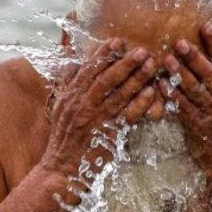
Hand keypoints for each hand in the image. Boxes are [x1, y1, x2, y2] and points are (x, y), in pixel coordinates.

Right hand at [42, 39, 157, 178]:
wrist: (61, 170)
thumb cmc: (62, 138)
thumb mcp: (60, 107)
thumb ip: (67, 84)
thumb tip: (72, 63)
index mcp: (70, 96)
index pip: (88, 70)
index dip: (103, 55)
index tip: (117, 41)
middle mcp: (82, 105)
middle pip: (106, 79)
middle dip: (125, 63)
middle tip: (141, 50)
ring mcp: (95, 120)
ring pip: (119, 95)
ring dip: (137, 79)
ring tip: (151, 66)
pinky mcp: (108, 135)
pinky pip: (126, 116)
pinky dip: (139, 104)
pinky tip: (151, 93)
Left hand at [159, 24, 211, 171]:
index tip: (207, 25)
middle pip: (210, 74)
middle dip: (195, 58)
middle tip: (180, 42)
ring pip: (196, 91)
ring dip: (180, 75)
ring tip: (167, 61)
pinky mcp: (199, 127)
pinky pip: (184, 109)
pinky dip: (172, 97)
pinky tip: (160, 86)